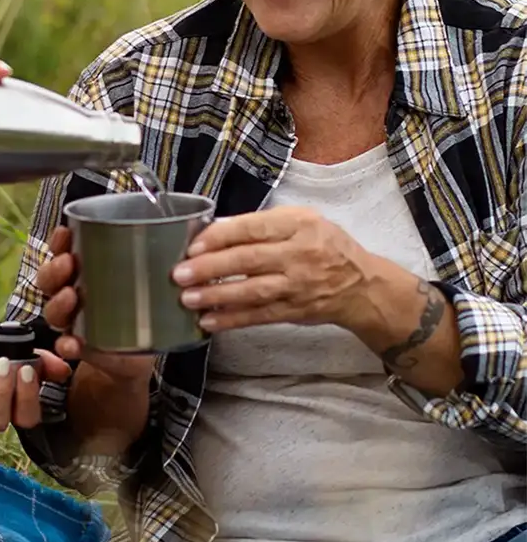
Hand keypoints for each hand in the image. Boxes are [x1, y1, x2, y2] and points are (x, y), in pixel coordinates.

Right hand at [37, 226, 154, 383]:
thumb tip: (173, 233)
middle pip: (49, 278)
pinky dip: (66, 344)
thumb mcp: (146, 279)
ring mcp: (72, 321)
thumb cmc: (140, 307)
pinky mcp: (79, 346)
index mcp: (82, 272)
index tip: (65, 232)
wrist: (139, 353)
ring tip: (70, 296)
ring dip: (57, 303)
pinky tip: (72, 343)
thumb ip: (151, 259)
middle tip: (67, 262)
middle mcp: (70, 294)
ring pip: (52, 310)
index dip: (59, 241)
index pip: (62, 251)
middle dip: (54, 269)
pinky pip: (65, 345)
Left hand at [171, 206, 371, 333]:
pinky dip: (233, 320)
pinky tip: (209, 321)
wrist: (361, 285)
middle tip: (180, 273)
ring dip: (217, 296)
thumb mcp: (302, 221)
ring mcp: (298, 285)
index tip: (193, 245)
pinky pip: (260, 316)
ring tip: (188, 298)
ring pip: (253, 291)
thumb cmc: (324, 246)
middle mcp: (300, 254)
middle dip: (211, 267)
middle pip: (249, 259)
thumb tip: (217, 228)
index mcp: (299, 224)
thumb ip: (263, 223)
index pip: (253, 228)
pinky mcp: (295, 311)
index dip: (221, 237)